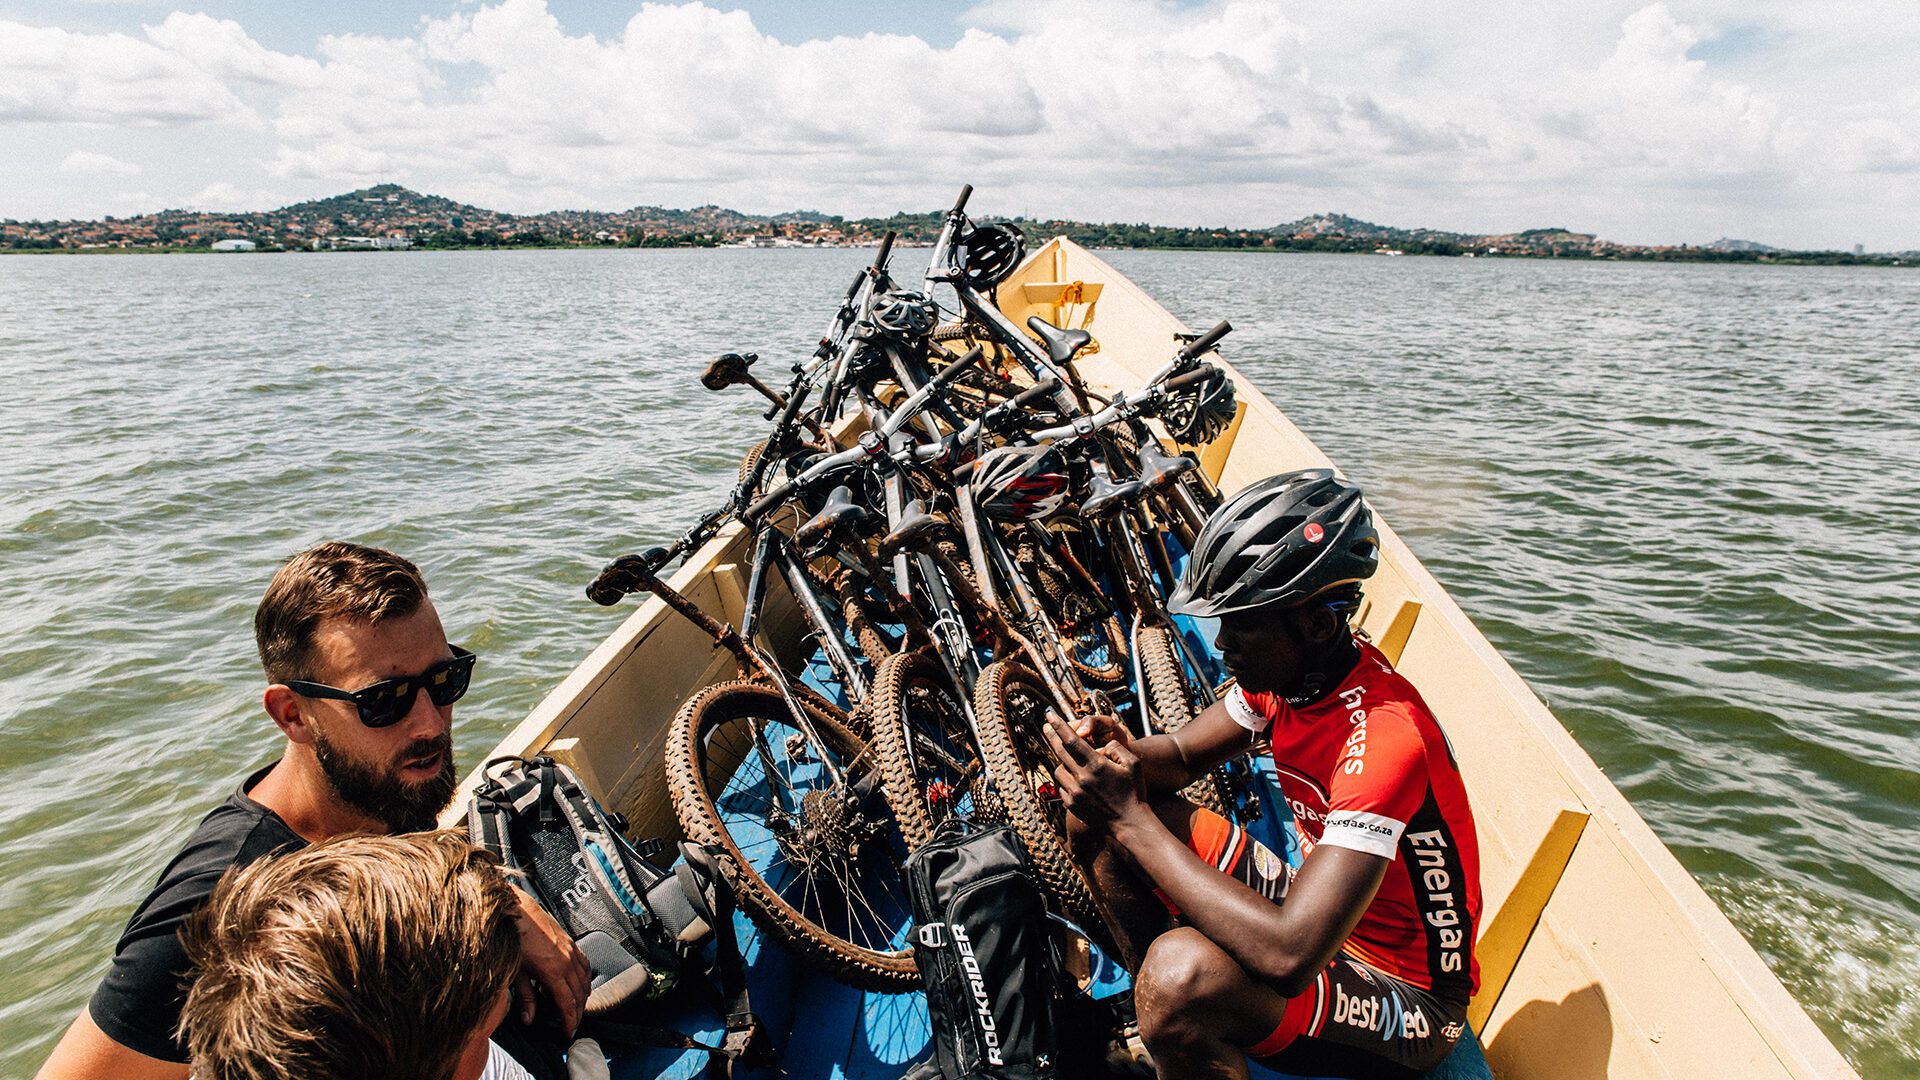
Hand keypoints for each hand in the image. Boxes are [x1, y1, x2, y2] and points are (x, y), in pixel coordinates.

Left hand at [509, 887, 591, 1033]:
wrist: (516, 912)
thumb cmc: (512, 939)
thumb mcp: (516, 973)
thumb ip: (525, 998)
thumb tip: (529, 1018)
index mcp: (553, 971)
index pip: (567, 1003)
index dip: (569, 1021)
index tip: (568, 1032)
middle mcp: (566, 961)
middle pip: (579, 994)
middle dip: (577, 1013)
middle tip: (572, 1026)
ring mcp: (570, 950)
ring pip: (585, 980)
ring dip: (583, 997)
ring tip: (577, 1009)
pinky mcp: (570, 942)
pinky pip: (585, 964)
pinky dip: (585, 978)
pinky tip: (581, 983)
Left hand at [1043, 711, 1144, 830]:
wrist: (1129, 823)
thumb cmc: (1134, 791)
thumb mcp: (1133, 764)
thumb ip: (1116, 748)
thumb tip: (1101, 744)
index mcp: (1096, 765)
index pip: (1072, 740)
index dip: (1059, 726)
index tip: (1050, 715)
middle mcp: (1082, 778)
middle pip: (1060, 752)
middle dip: (1051, 736)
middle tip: (1046, 726)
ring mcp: (1074, 793)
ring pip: (1059, 769)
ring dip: (1062, 762)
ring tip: (1071, 760)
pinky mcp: (1071, 805)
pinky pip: (1061, 786)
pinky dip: (1066, 780)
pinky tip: (1075, 780)